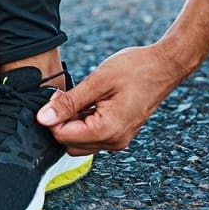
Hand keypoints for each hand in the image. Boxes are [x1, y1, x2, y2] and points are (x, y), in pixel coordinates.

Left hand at [36, 44, 187, 154]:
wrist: (166, 65)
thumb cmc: (136, 69)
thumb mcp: (97, 82)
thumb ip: (69, 103)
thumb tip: (43, 119)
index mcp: (107, 131)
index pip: (62, 136)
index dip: (53, 117)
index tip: (57, 96)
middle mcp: (113, 141)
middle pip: (69, 143)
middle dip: (61, 122)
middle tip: (67, 96)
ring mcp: (118, 139)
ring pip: (80, 141)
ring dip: (73, 122)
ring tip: (82, 97)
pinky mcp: (119, 133)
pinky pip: (92, 135)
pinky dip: (84, 122)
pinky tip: (90, 102)